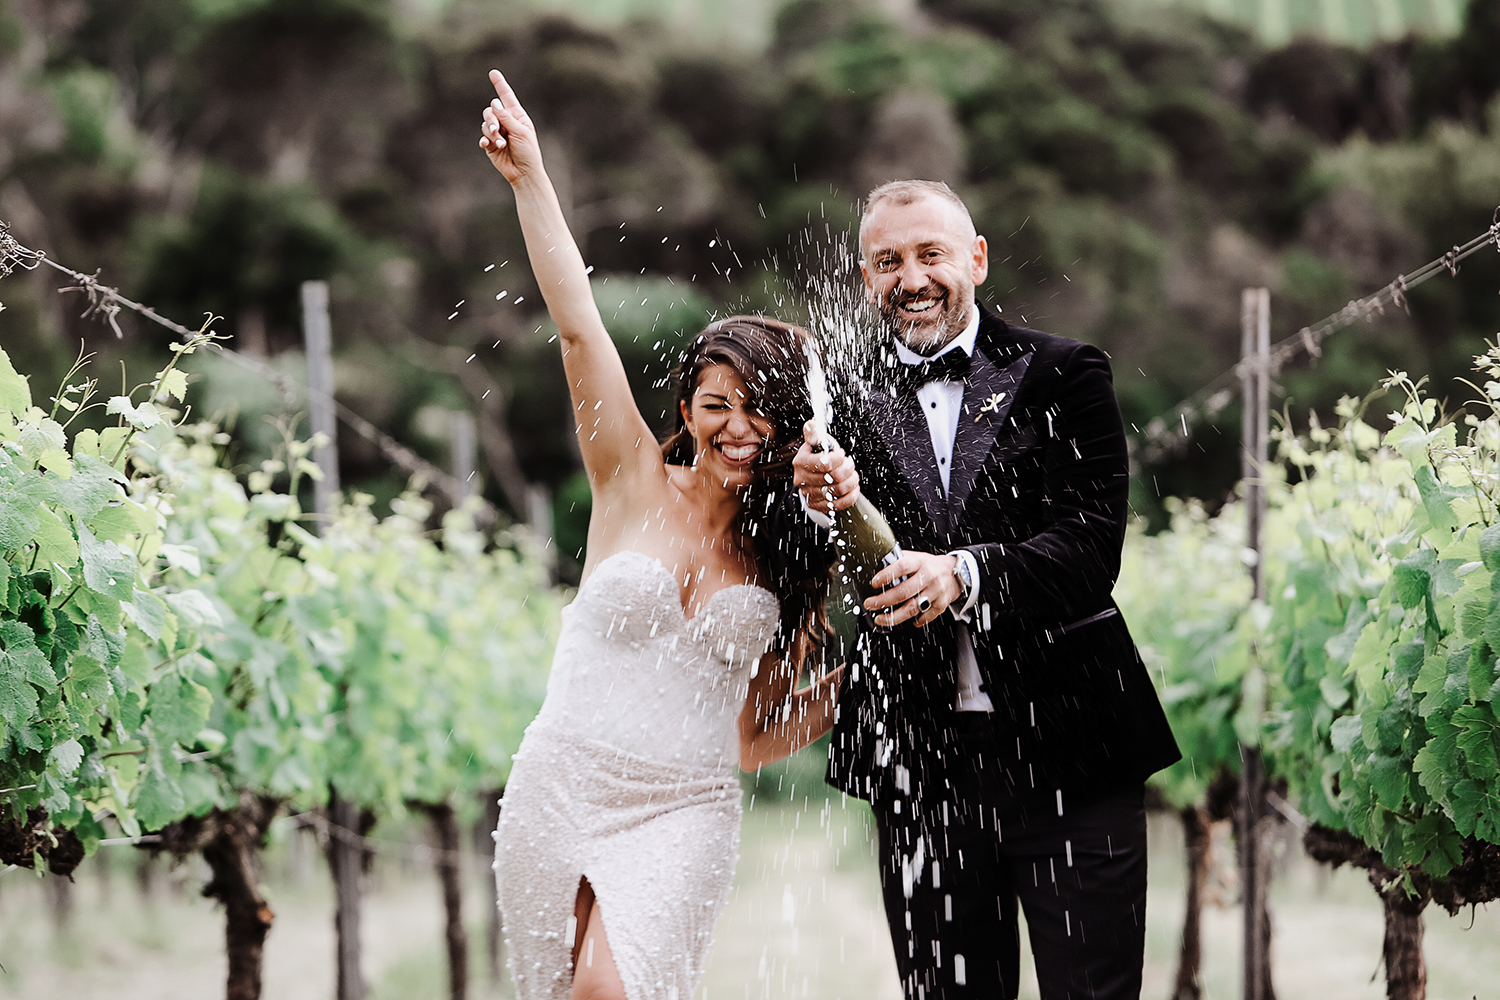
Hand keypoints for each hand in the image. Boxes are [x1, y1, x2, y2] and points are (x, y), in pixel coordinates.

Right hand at [479, 69, 541, 184]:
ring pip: (485, 123)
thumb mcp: (521, 132)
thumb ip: (507, 118)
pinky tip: (487, 144)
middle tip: (497, 130)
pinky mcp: (491, 144)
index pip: (506, 97)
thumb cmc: (528, 152)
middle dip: (492, 119)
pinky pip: (483, 136)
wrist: (524, 172)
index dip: (500, 84)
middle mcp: (506, 121)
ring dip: (491, 132)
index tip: (493, 72)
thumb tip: (494, 103)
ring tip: (500, 143)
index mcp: (517, 116)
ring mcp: (497, 132)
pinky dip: (485, 139)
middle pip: (491, 110)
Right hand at [792, 420, 859, 514]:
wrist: (810, 477)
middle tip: (849, 463)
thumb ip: (813, 432)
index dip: (839, 458)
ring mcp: (809, 494)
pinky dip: (850, 496)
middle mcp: (802, 480)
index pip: (824, 463)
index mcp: (800, 462)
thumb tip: (812, 425)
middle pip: (833, 478)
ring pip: (837, 491)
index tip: (841, 454)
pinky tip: (853, 487)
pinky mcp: (817, 506)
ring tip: (853, 475)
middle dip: (847, 469)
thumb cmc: (816, 456)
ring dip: (851, 481)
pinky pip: (838, 505)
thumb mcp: (814, 442)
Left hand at [864, 551, 960, 627]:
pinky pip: (926, 616)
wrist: (959, 573)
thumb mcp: (918, 557)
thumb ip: (901, 560)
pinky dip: (916, 621)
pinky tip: (907, 621)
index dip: (886, 575)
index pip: (902, 567)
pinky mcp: (941, 604)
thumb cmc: (932, 566)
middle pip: (903, 592)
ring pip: (912, 608)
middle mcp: (929, 577)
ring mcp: (936, 592)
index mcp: (921, 562)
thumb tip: (879, 564)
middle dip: (883, 600)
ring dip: (894, 616)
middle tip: (870, 604)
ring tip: (880, 619)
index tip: (874, 583)